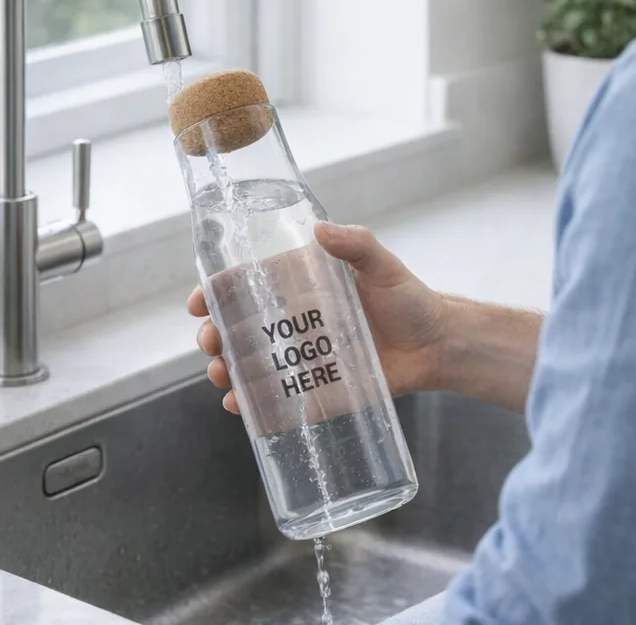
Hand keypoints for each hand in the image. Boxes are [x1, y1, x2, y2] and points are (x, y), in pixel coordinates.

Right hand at [187, 222, 445, 414]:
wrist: (437, 345)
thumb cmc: (410, 299)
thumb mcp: (383, 266)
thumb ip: (356, 244)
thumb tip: (321, 230)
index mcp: (304, 286)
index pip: (249, 285)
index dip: (217, 293)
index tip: (198, 303)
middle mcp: (297, 321)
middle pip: (240, 328)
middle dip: (215, 336)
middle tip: (211, 344)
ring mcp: (304, 357)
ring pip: (250, 364)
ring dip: (225, 370)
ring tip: (220, 376)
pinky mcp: (316, 388)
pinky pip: (276, 397)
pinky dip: (252, 402)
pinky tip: (239, 406)